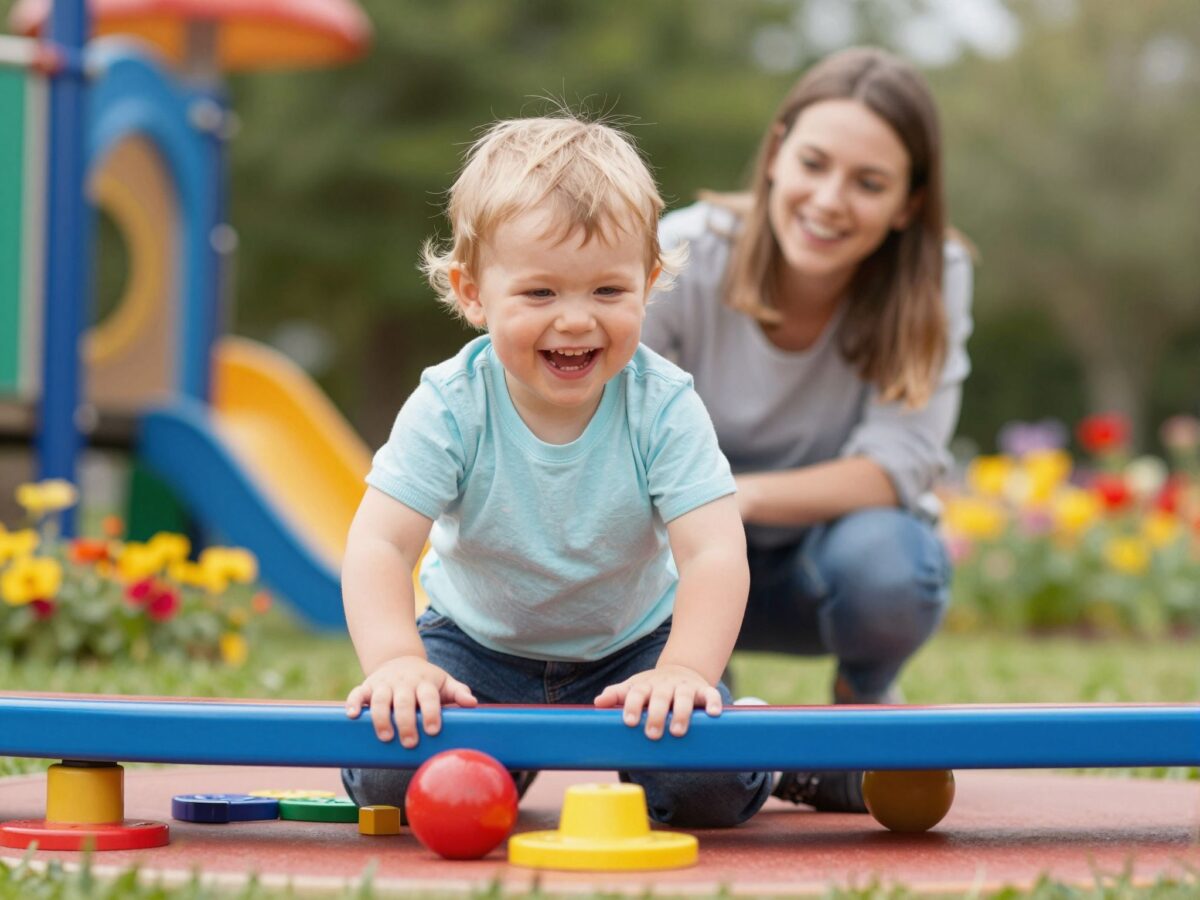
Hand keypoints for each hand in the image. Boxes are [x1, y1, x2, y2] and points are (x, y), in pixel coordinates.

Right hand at [345, 655, 476, 746]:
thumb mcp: (444, 682)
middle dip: (406, 722)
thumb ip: (458, 692)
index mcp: (424, 682)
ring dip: (381, 718)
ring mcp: (384, 683)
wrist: (400, 659)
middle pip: (404, 701)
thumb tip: (473, 703)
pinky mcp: (367, 686)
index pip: (429, 696)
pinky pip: (357, 693)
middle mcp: (404, 682)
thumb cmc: (426, 680)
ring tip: (385, 737)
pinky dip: (353, 703)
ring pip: (380, 699)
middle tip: (410, 742)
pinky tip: (352, 716)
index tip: (432, 730)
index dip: (431, 712)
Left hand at [594, 664, 721, 739]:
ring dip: (681, 713)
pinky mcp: (703, 690)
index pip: (637, 693)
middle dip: (656, 714)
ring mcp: (685, 687)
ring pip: (684, 696)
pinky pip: (710, 694)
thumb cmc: (652, 687)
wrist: (681, 669)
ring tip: (678, 731)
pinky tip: (713, 713)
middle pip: (660, 696)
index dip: (632, 705)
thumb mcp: (634, 688)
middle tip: (652, 733)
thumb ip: (617, 695)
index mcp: (646, 685)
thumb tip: (598, 702)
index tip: (628, 721)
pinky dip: (712, 702)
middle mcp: (665, 685)